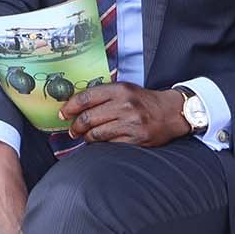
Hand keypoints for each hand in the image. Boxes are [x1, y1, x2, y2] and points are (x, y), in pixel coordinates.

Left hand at [62, 82, 190, 145]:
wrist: (171, 112)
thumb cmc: (144, 101)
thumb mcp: (125, 90)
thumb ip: (102, 95)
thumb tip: (75, 105)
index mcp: (119, 90)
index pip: (86, 98)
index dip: (69, 107)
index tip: (62, 113)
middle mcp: (125, 105)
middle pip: (88, 118)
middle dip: (75, 126)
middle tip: (72, 130)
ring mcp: (131, 123)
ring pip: (96, 133)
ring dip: (86, 137)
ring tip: (85, 136)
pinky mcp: (136, 139)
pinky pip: (109, 143)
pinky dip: (101, 144)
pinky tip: (101, 141)